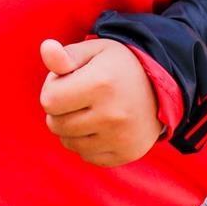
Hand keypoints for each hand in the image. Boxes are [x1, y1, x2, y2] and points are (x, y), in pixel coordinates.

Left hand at [39, 38, 163, 167]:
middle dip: (60, 110)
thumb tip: (46, 49)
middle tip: (79, 97)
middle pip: (56, 124)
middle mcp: (112, 115)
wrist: (160, 88)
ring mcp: (120, 138)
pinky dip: (87, 144)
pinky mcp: (126, 154)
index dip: (53, 88)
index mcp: (101, 84)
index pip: (49, 100)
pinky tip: (99, 127)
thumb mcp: (94, 51)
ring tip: (88, 111)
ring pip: (69, 143)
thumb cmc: (118, 66)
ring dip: (71, 128)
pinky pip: (87, 156)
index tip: (69, 81)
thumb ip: (66, 55)